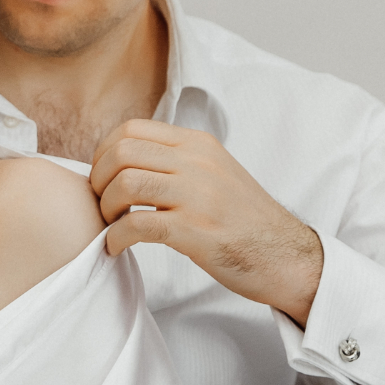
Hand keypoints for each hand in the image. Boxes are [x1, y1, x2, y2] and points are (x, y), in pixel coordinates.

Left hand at [90, 118, 323, 324]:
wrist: (285, 255)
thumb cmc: (243, 220)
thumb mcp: (214, 173)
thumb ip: (177, 160)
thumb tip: (126, 159)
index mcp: (199, 144)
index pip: (132, 129)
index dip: (104, 153)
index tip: (102, 178)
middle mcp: (198, 162)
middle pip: (121, 153)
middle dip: (99, 180)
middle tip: (102, 204)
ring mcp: (197, 195)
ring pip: (125, 184)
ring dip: (106, 208)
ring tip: (112, 225)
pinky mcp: (195, 230)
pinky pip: (136, 225)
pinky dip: (116, 237)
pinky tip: (117, 246)